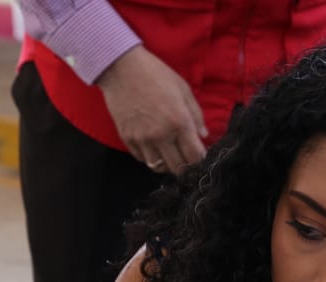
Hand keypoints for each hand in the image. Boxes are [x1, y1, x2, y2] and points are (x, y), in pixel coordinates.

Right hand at [96, 44, 207, 173]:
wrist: (121, 68)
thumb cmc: (156, 74)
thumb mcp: (183, 90)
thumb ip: (196, 115)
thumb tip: (204, 135)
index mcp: (179, 123)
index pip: (195, 157)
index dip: (200, 159)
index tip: (199, 154)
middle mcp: (161, 135)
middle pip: (178, 168)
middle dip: (186, 166)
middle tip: (185, 157)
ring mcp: (143, 139)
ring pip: (159, 168)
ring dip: (167, 164)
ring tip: (169, 154)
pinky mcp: (128, 139)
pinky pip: (142, 159)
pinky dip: (150, 157)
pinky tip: (153, 146)